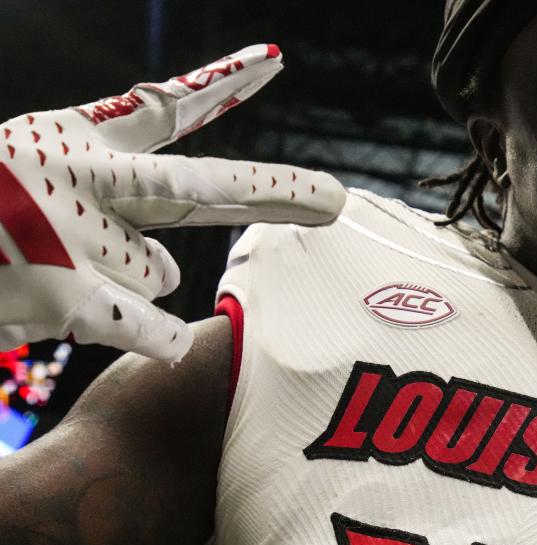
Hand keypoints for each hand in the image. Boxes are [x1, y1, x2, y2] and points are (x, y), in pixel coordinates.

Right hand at [0, 44, 346, 361]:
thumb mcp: (42, 160)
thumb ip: (125, 172)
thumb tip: (189, 229)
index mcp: (75, 139)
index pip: (163, 107)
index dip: (223, 85)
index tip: (276, 61)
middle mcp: (80, 178)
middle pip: (200, 187)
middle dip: (274, 192)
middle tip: (337, 198)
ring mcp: (71, 236)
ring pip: (161, 272)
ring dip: (126, 278)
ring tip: (57, 265)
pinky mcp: (62, 297)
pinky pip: (150, 324)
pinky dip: (150, 334)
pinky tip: (104, 317)